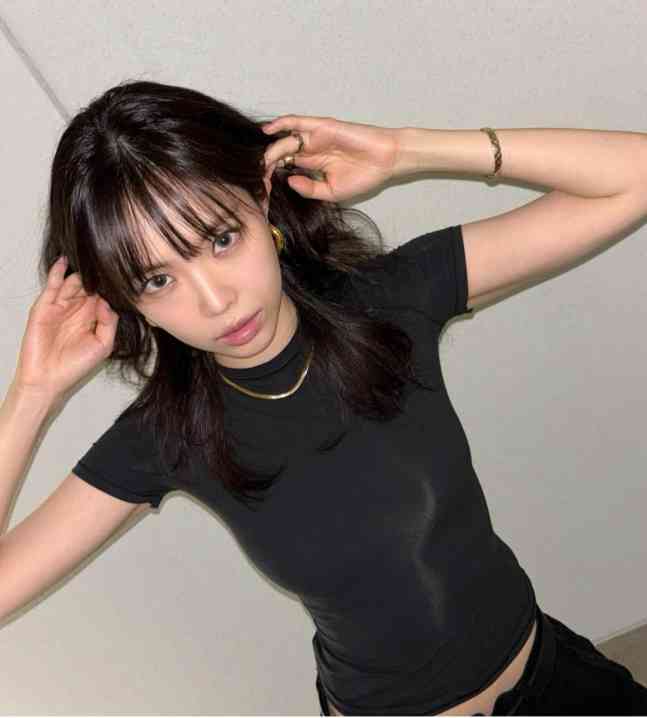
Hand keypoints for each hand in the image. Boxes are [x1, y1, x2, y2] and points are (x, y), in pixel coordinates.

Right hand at [12, 257, 119, 404]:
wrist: (49, 379)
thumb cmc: (76, 365)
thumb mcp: (103, 344)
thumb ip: (109, 322)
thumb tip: (106, 301)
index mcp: (93, 317)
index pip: (104, 295)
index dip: (110, 286)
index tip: (120, 274)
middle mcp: (78, 309)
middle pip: (89, 285)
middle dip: (97, 276)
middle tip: (106, 264)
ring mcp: (61, 306)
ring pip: (73, 282)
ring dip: (81, 272)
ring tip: (90, 260)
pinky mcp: (44, 307)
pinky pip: (52, 286)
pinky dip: (57, 272)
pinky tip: (65, 261)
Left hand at [261, 114, 400, 201]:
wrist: (385, 161)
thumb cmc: (364, 176)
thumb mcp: (331, 191)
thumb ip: (309, 188)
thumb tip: (288, 181)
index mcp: (313, 165)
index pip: (286, 167)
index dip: (272, 174)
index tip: (261, 185)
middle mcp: (311, 150)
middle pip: (282, 154)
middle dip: (267, 163)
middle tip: (255, 172)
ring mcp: (315, 138)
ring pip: (286, 141)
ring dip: (272, 149)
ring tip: (259, 160)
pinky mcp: (321, 127)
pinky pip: (296, 123)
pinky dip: (281, 124)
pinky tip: (267, 131)